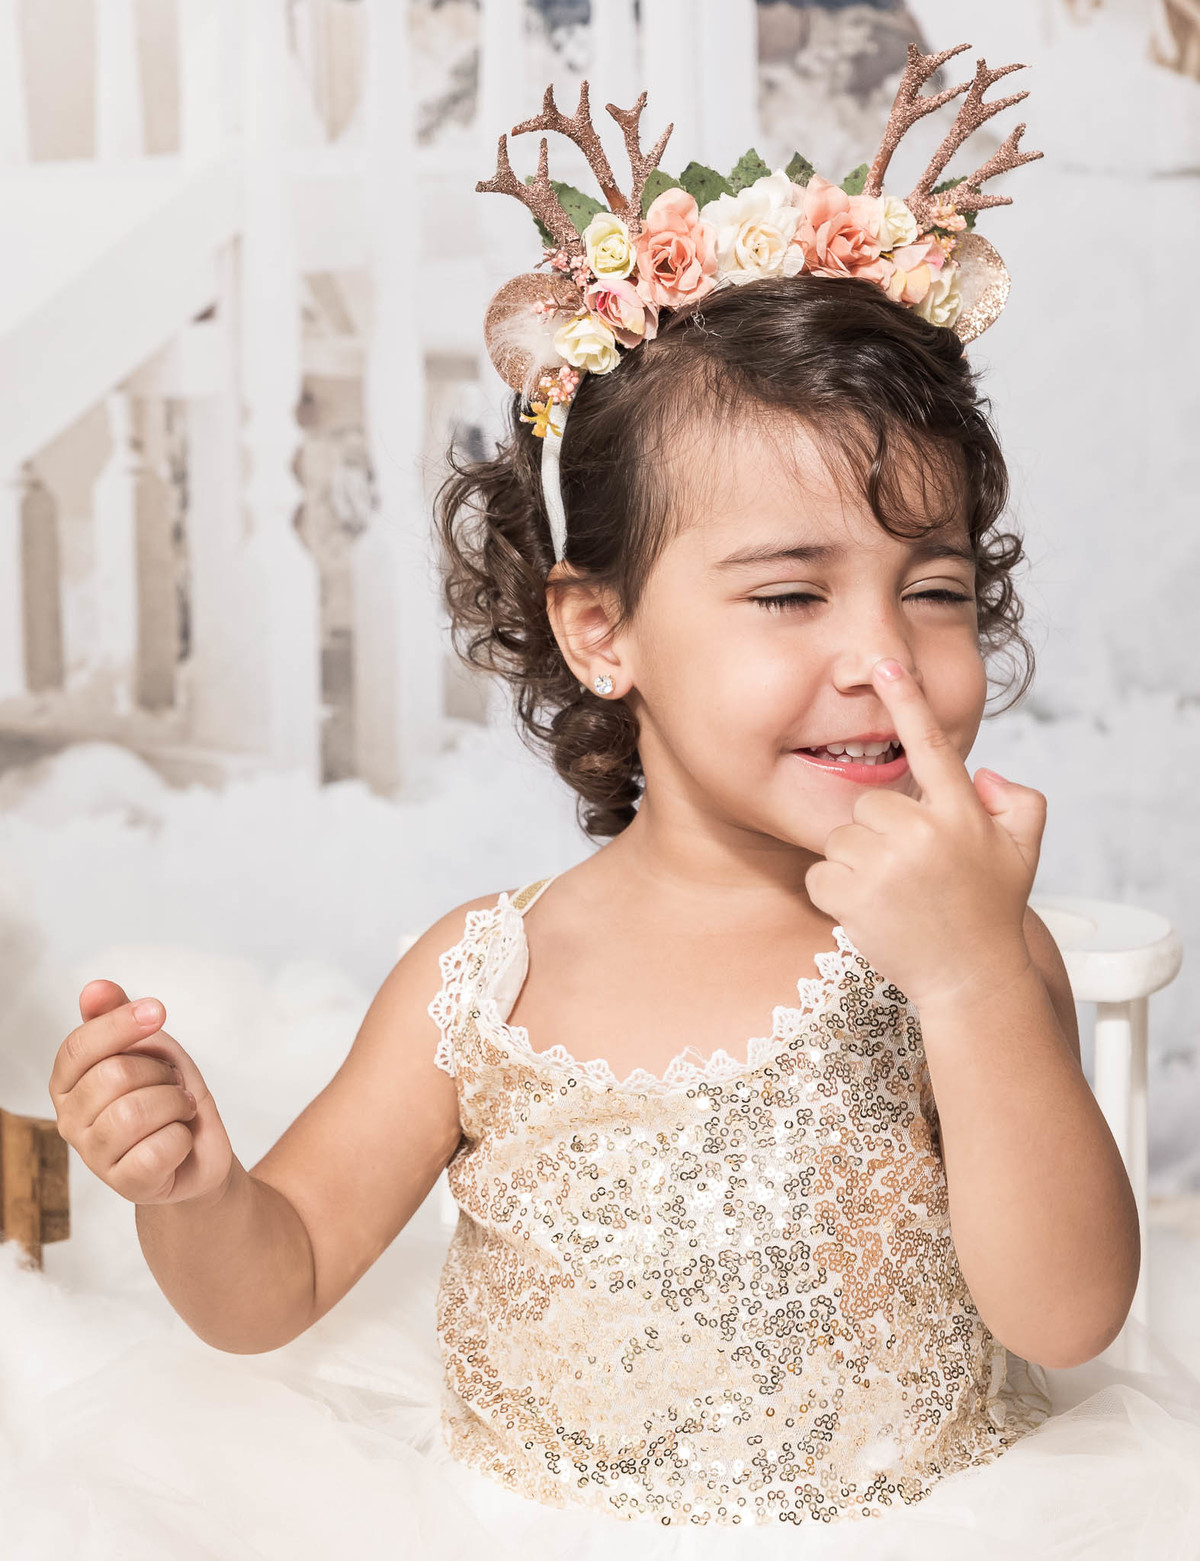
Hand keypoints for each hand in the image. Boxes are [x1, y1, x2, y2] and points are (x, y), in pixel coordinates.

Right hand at [49, 980, 234, 1207]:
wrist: (199, 1150)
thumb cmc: (166, 1093)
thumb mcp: (149, 1047)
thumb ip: (117, 1017)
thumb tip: (95, 988)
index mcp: (68, 1083)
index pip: (79, 1047)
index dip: (120, 1024)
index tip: (158, 1012)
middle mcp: (70, 1120)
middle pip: (114, 1076)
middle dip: (160, 1072)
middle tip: (172, 1084)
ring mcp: (94, 1156)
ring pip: (135, 1112)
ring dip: (175, 1104)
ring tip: (178, 1109)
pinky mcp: (125, 1184)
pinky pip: (157, 1149)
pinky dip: (182, 1137)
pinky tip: (179, 1140)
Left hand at [804, 658, 1044, 1011]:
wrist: (970, 981)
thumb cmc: (990, 912)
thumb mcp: (1022, 852)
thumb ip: (1018, 801)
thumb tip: (984, 774)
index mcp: (962, 814)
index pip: (931, 746)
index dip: (906, 701)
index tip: (884, 665)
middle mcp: (924, 832)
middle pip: (870, 802)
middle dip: (879, 832)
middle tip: (907, 870)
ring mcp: (887, 865)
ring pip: (842, 837)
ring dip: (857, 863)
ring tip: (893, 895)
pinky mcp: (853, 895)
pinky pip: (820, 873)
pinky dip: (835, 892)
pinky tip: (869, 912)